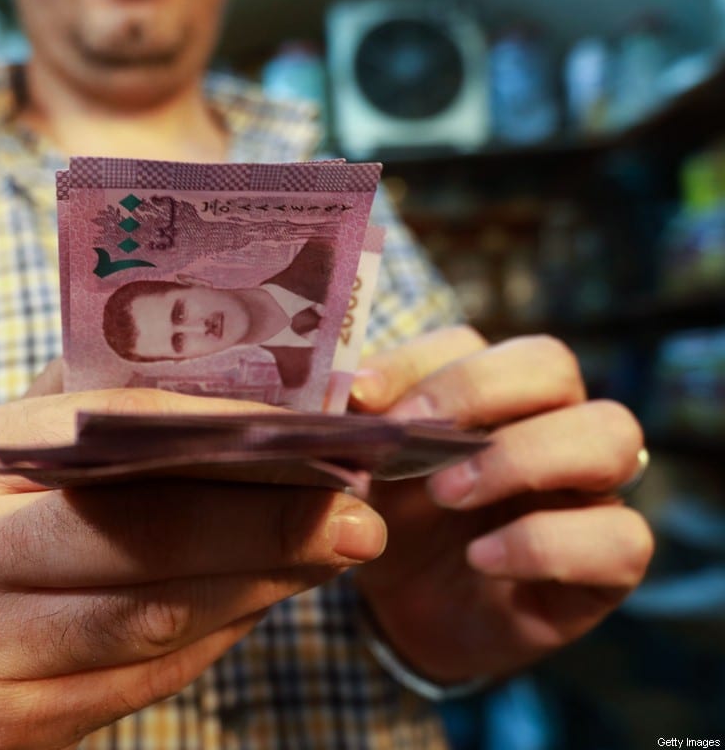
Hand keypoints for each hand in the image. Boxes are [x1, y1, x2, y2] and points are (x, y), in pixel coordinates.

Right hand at [0, 383, 386, 748]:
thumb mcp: (2, 455)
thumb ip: (96, 415)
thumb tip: (244, 395)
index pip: (113, 433)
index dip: (227, 437)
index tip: (317, 440)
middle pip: (141, 537)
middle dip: (266, 526)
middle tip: (358, 519)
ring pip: (157, 619)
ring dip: (258, 585)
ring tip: (326, 557)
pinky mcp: (5, 731)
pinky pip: (145, 681)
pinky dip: (214, 639)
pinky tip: (256, 604)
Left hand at [349, 326, 652, 683]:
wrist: (409, 615)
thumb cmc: (395, 524)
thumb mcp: (362, 474)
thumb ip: (355, 433)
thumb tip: (338, 398)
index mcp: (485, 392)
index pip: (467, 343)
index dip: (416, 363)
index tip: (360, 396)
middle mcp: (550, 423)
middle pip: (551, 364)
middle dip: (478, 390)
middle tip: (412, 433)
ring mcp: (590, 489)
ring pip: (612, 434)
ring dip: (522, 456)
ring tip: (448, 495)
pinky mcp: (610, 563)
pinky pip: (621, 537)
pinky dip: (545, 544)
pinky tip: (482, 559)